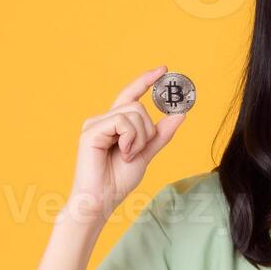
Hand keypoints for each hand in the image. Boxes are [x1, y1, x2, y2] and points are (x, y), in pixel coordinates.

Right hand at [64, 64, 186, 223]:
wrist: (102, 200)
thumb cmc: (118, 180)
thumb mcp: (146, 153)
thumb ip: (161, 134)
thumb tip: (179, 114)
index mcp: (114, 123)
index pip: (131, 95)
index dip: (146, 81)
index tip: (164, 69)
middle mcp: (102, 119)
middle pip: (137, 106)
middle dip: (146, 130)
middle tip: (137, 152)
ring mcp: (95, 124)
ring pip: (133, 113)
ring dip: (139, 137)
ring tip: (127, 156)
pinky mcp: (90, 131)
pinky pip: (122, 122)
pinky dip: (130, 139)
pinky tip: (122, 154)